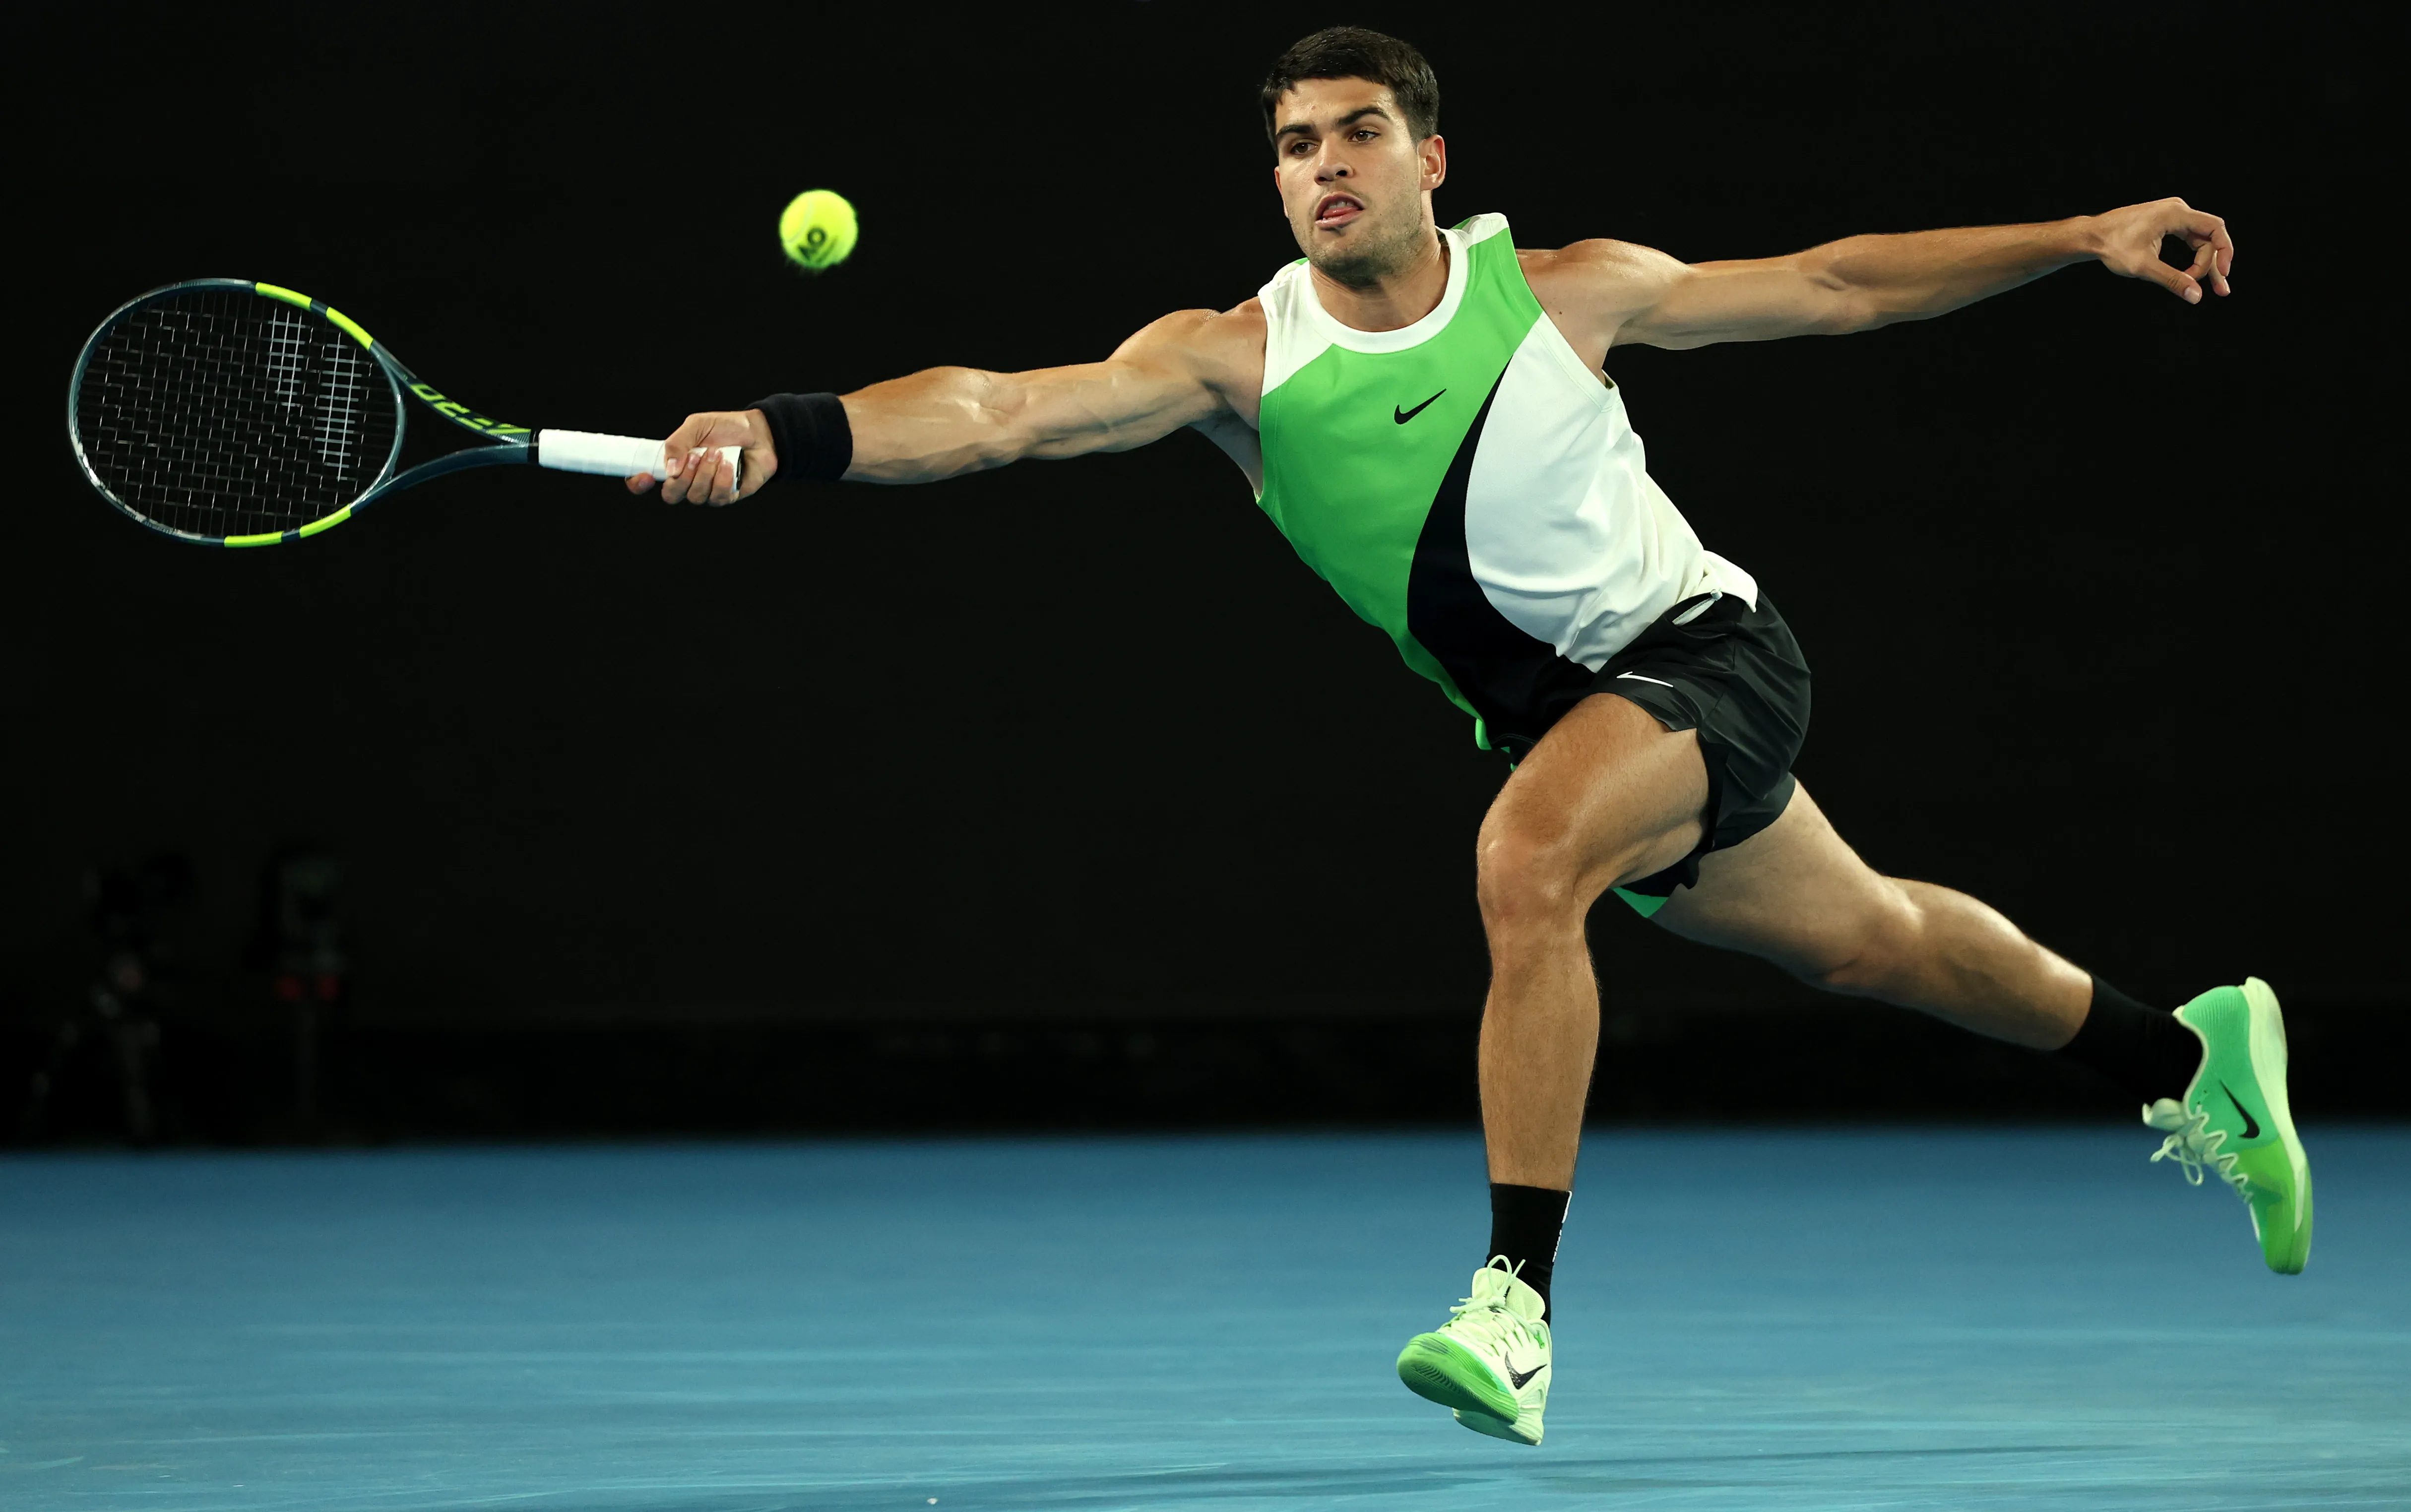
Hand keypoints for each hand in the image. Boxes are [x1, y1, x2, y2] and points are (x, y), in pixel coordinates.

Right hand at [623, 409, 778, 504]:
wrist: (760, 433)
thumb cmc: (726, 428)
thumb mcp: (697, 425)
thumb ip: (678, 443)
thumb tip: (668, 469)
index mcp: (674, 461)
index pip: (647, 479)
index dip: (638, 483)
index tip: (645, 477)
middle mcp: (688, 479)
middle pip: (671, 494)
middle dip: (683, 477)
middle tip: (696, 456)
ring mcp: (707, 490)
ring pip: (694, 496)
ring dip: (706, 474)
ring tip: (718, 454)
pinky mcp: (727, 496)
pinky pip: (716, 498)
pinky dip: (722, 481)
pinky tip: (729, 465)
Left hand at [2090, 198, 2232, 303]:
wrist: (2091, 236)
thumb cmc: (2112, 246)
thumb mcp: (2143, 267)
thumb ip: (2172, 280)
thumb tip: (2196, 296)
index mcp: (2175, 213)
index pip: (2214, 228)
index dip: (2224, 251)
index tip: (2223, 273)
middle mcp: (2177, 209)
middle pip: (2207, 237)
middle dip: (2213, 264)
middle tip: (2220, 290)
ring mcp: (2172, 215)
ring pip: (2199, 240)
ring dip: (2204, 263)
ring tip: (2213, 287)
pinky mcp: (2166, 223)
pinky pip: (2188, 239)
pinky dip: (2192, 257)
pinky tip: (2193, 275)